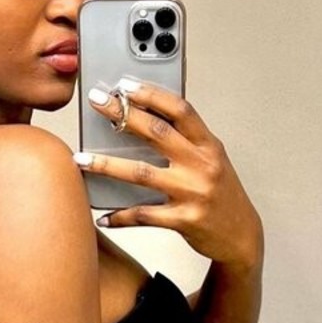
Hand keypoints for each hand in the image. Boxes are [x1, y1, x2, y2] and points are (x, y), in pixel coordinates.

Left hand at [75, 80, 262, 265]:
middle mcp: (202, 166)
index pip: (181, 110)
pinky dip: (120, 216)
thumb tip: (145, 116)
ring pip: (142, 173)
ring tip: (79, 159)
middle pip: (157, 133)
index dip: (152, 94)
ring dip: (106, 165)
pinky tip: (103, 216)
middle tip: (97, 102)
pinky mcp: (184, 220)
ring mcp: (193, 193)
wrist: (242, 237)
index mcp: (209, 146)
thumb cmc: (221, 194)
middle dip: (122, 115)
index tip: (125, 85)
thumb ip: (186, 140)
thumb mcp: (211, 160)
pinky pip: (144, 215)